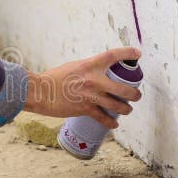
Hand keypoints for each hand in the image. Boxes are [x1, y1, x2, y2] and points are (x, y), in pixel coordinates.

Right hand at [23, 47, 141, 128]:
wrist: (40, 91)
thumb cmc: (53, 78)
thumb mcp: (73, 67)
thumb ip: (88, 70)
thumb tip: (99, 74)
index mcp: (90, 65)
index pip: (113, 55)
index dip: (128, 53)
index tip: (137, 54)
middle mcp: (93, 80)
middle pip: (123, 88)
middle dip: (134, 94)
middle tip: (136, 95)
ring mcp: (90, 96)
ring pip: (117, 106)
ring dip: (126, 109)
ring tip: (127, 110)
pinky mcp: (84, 109)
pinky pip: (103, 118)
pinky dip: (110, 123)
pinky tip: (114, 125)